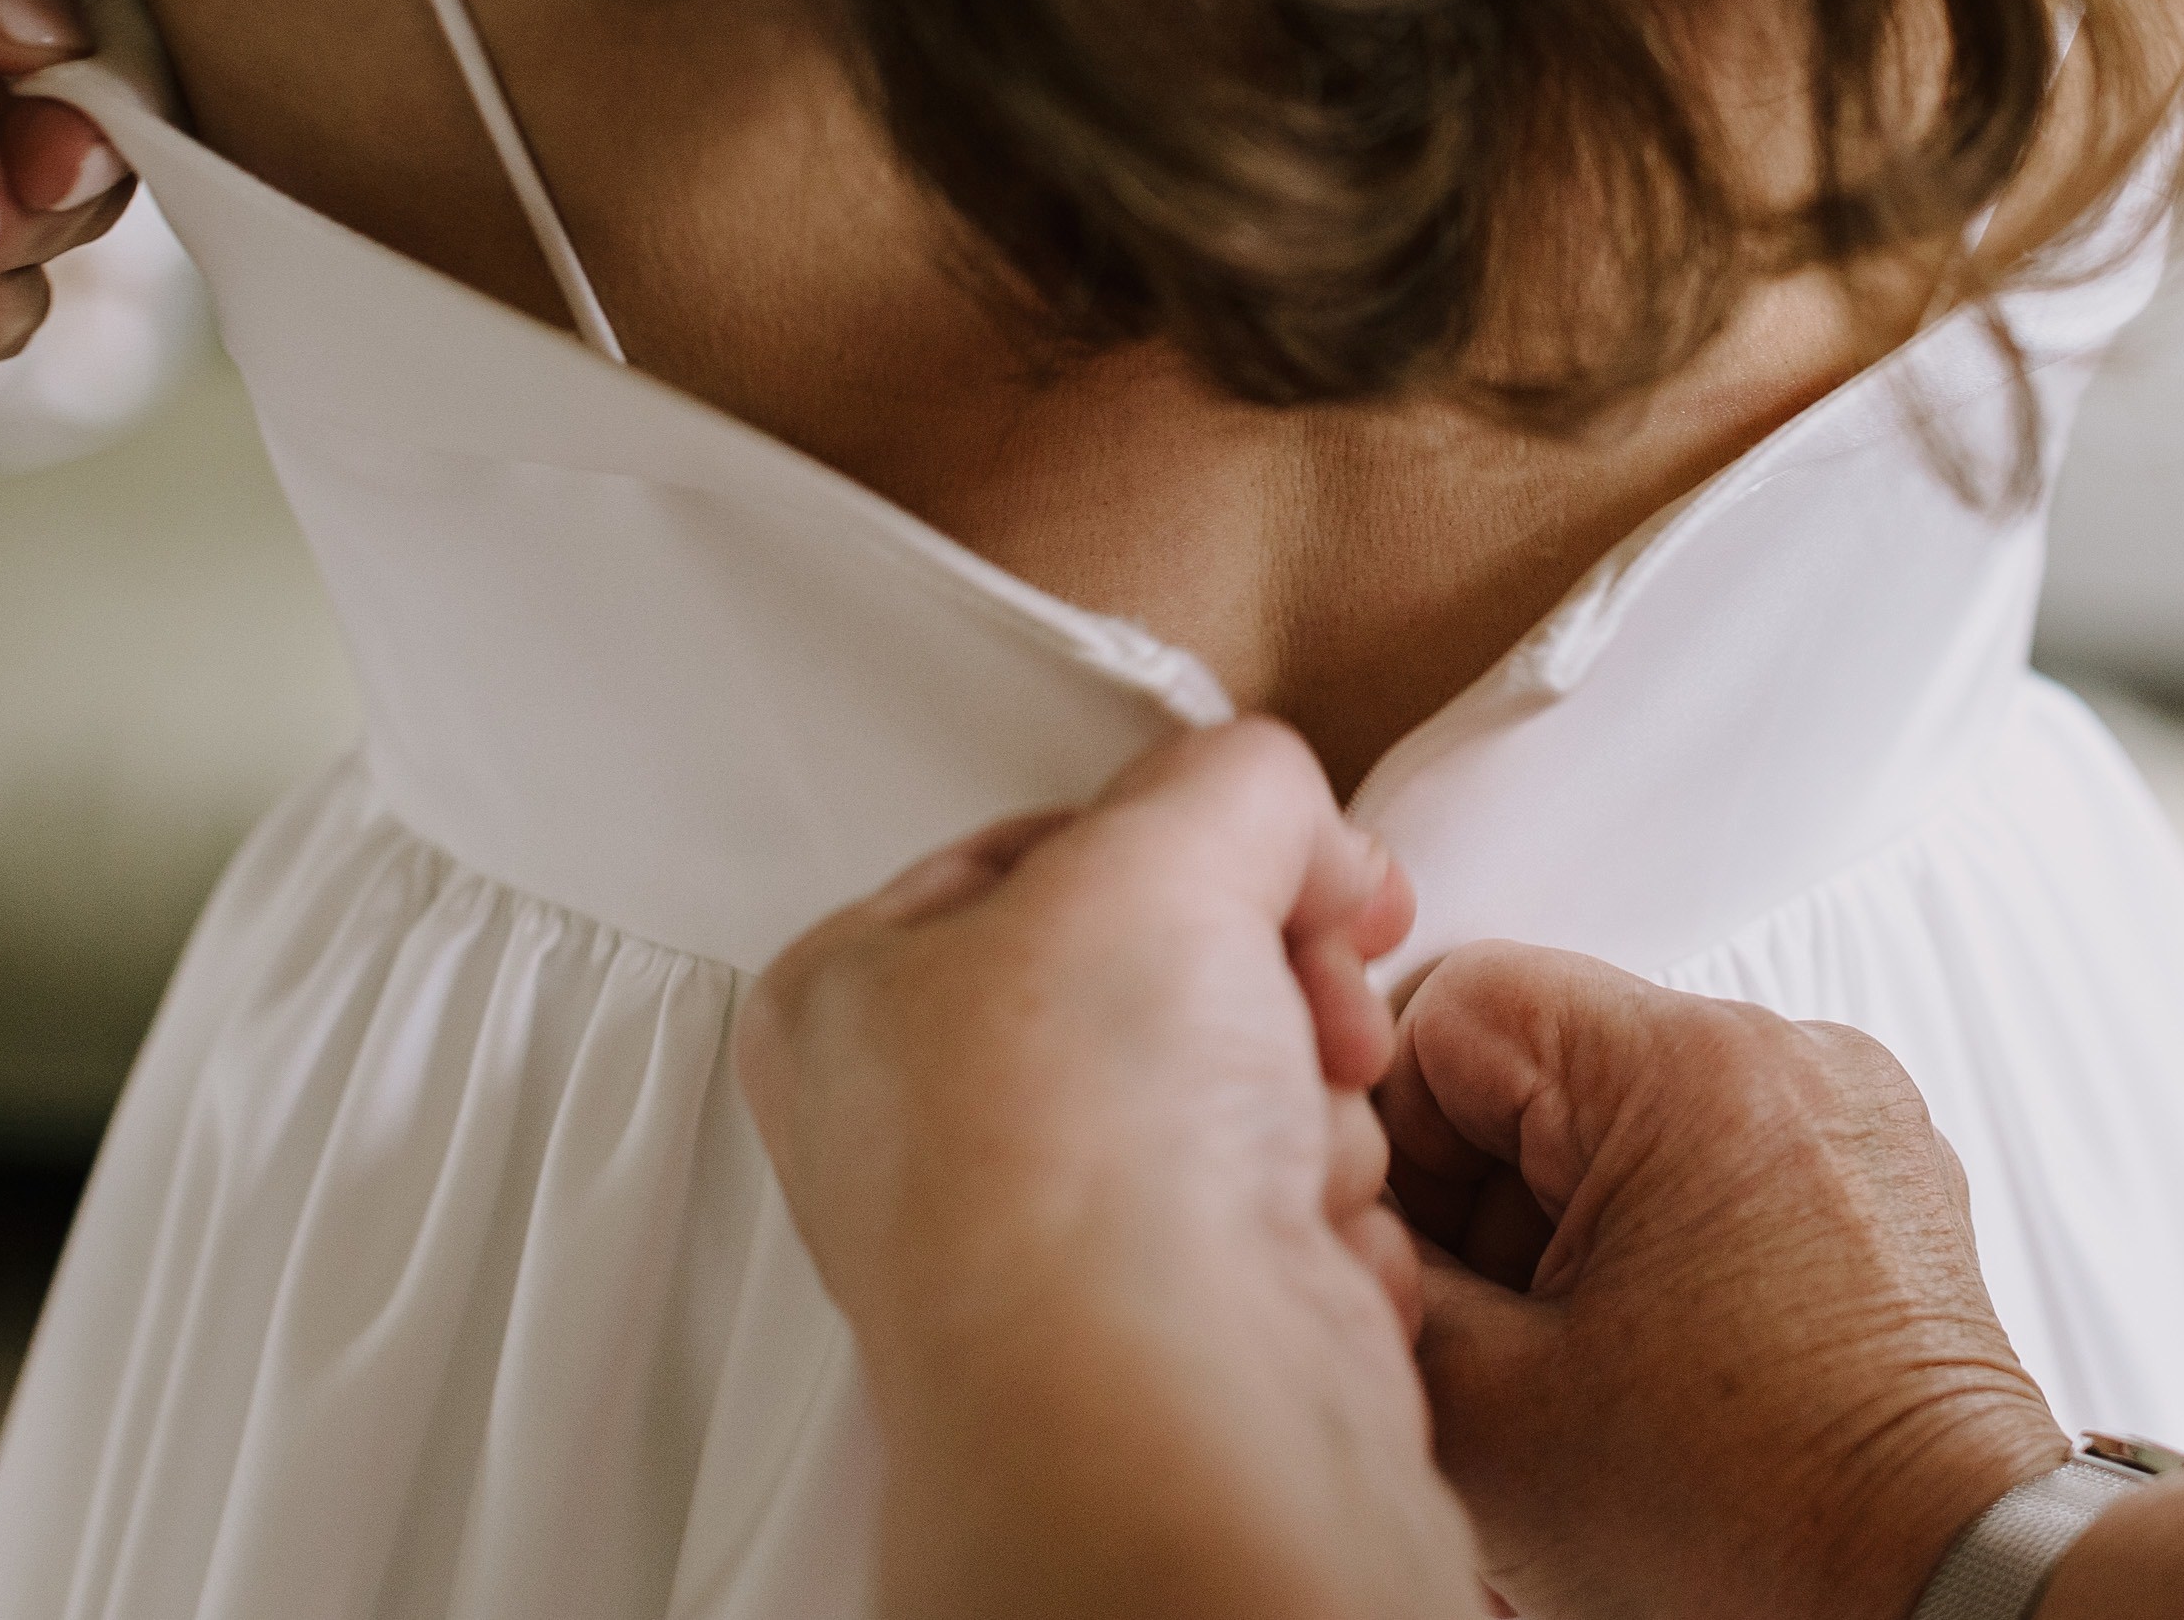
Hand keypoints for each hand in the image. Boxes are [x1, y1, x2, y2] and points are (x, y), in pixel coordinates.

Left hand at [736, 721, 1473, 1619]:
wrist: (1169, 1405)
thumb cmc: (1081, 1161)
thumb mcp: (1160, 847)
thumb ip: (1236, 779)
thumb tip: (1285, 808)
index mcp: (855, 1000)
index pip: (1054, 850)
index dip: (1194, 836)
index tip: (1285, 852)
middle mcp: (934, 1129)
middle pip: (1177, 968)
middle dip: (1282, 978)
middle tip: (1311, 990)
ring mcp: (1057, 1239)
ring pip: (1254, 1085)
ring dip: (1316, 1100)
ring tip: (1290, 1140)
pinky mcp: (1171, 1329)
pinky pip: (1295, 1213)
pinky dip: (1328, 1216)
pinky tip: (1298, 1241)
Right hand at [1385, 942, 2066, 1619]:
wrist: (1947, 1602)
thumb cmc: (1755, 1521)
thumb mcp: (1493, 1411)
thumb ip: (1378, 1271)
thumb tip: (1334, 1210)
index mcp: (1692, 1068)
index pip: (1457, 1004)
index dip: (1392, 1130)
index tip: (1403, 1254)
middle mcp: (1787, 1057)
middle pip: (1544, 1068)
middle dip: (1479, 1202)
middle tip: (1476, 1344)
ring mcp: (1849, 1117)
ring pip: (1620, 1126)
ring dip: (1558, 1236)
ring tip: (1567, 1378)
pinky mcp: (1879, 1183)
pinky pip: (1713, 1169)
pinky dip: (1650, 1250)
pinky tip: (1640, 1368)